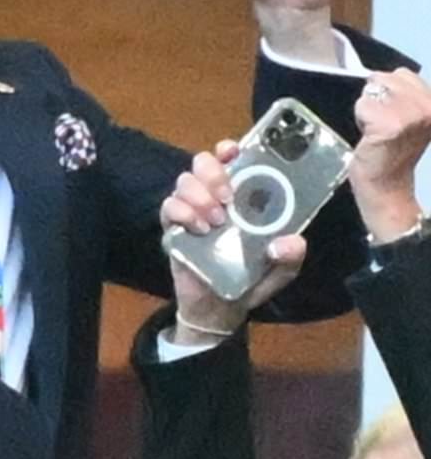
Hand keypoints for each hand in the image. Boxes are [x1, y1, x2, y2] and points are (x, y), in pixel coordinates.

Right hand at [160, 142, 306, 340]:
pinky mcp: (173, 228)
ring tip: (216, 222)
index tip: (232, 152)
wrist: (219, 309)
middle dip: (213, 173)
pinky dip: (182, 213)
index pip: (231, 159)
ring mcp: (191, 210)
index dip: (229, 149)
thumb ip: (291, 256)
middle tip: (227, 198)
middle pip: (202, 162)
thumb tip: (290, 241)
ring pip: (184, 181)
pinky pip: (168, 207)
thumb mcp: (282, 269)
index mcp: (242, 195)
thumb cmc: (251, 279)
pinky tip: (198, 230)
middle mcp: (214, 196)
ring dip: (200, 196)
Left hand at [350, 69, 430, 241]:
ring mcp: (410, 114)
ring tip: (376, 129)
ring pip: (372, 91)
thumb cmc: (391, 152)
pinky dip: (360, 119)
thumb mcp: (409, 118)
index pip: (403, 74)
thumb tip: (377, 75)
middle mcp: (428, 106)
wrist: (386, 185)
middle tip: (381, 125)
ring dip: (367, 109)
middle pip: (385, 78)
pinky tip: (370, 136)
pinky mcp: (390, 125)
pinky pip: (362, 106)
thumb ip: (403, 96)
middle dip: (376, 98)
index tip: (391, 116)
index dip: (388, 92)